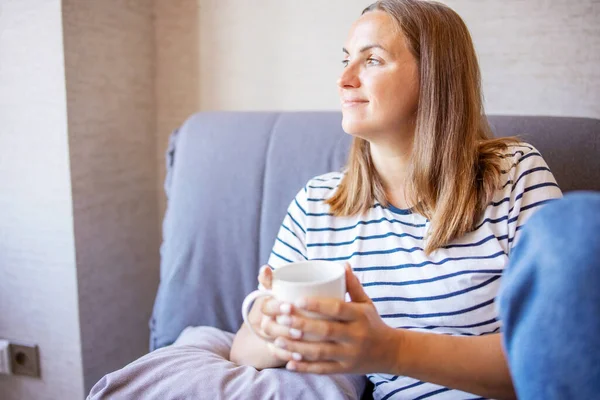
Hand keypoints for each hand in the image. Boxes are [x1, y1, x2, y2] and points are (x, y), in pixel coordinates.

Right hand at [247, 265, 297, 360]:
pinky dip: (288, 356)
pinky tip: (300, 358)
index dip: (276, 307)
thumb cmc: (284, 299)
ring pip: (275, 342)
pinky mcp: (278, 349)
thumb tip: (265, 268)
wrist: (279, 322)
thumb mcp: (280, 288)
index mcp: (268, 306)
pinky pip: (280, 356)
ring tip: (302, 342)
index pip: (266, 307)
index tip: (290, 306)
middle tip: (300, 328)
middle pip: (269, 327)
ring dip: (287, 343)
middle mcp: (267, 322)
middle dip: (284, 328)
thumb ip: (273, 279)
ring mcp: (272, 337)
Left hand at [267, 264, 400, 373]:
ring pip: (321, 352)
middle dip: (301, 324)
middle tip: (281, 317)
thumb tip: (342, 264)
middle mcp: (356, 336)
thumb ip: (352, 285)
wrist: (392, 352)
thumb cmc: (373, 323)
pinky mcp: (345, 369)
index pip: (337, 308)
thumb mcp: (366, 303)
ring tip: (278, 339)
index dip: (317, 305)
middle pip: (326, 330)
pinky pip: (323, 369)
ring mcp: (350, 355)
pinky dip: (305, 367)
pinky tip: (289, 362)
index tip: (297, 299)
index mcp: (360, 316)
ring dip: (298, 346)